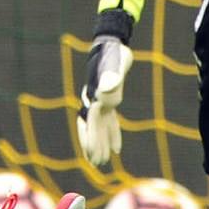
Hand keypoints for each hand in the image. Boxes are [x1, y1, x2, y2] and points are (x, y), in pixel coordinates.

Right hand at [77, 29, 133, 167]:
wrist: (111, 44)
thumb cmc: (114, 53)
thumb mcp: (116, 63)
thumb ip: (112, 77)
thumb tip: (107, 92)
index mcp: (95, 96)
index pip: (91, 121)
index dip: (92, 139)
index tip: (93, 155)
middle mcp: (93, 100)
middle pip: (91, 127)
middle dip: (93, 146)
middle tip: (96, 165)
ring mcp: (99, 101)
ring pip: (98, 127)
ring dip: (99, 144)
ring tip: (100, 162)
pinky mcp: (108, 100)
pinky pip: (108, 122)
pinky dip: (112, 135)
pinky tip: (117, 149)